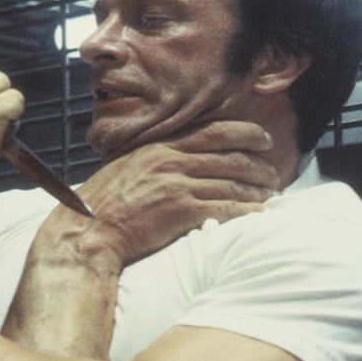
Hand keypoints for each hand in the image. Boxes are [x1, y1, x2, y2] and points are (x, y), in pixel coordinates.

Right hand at [46, 121, 280, 266]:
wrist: (87, 230)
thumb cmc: (102, 203)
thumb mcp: (126, 165)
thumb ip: (155, 157)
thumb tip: (181, 156)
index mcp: (160, 145)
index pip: (216, 130)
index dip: (247, 134)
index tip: (264, 140)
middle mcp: (172, 161)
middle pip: (233, 157)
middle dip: (261, 167)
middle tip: (275, 175)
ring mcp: (177, 186)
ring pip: (234, 184)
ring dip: (259, 192)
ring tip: (271, 198)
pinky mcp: (180, 212)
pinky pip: (226, 209)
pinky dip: (247, 213)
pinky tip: (259, 216)